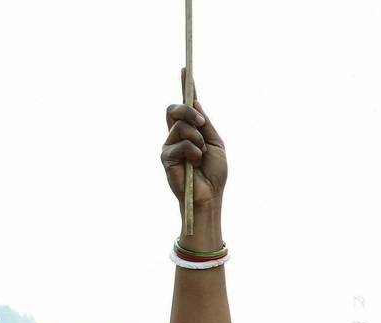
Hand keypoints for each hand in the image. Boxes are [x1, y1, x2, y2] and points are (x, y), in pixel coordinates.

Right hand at [162, 84, 226, 240]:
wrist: (210, 196)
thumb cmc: (214, 173)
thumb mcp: (215, 143)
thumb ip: (204, 124)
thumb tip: (194, 102)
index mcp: (191, 130)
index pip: (185, 105)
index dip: (185, 86)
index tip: (185, 69)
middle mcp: (177, 135)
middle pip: (174, 109)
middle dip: (188, 111)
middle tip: (201, 122)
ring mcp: (169, 145)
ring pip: (180, 126)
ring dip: (196, 139)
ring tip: (201, 155)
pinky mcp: (165, 157)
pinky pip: (180, 143)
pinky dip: (193, 151)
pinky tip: (195, 163)